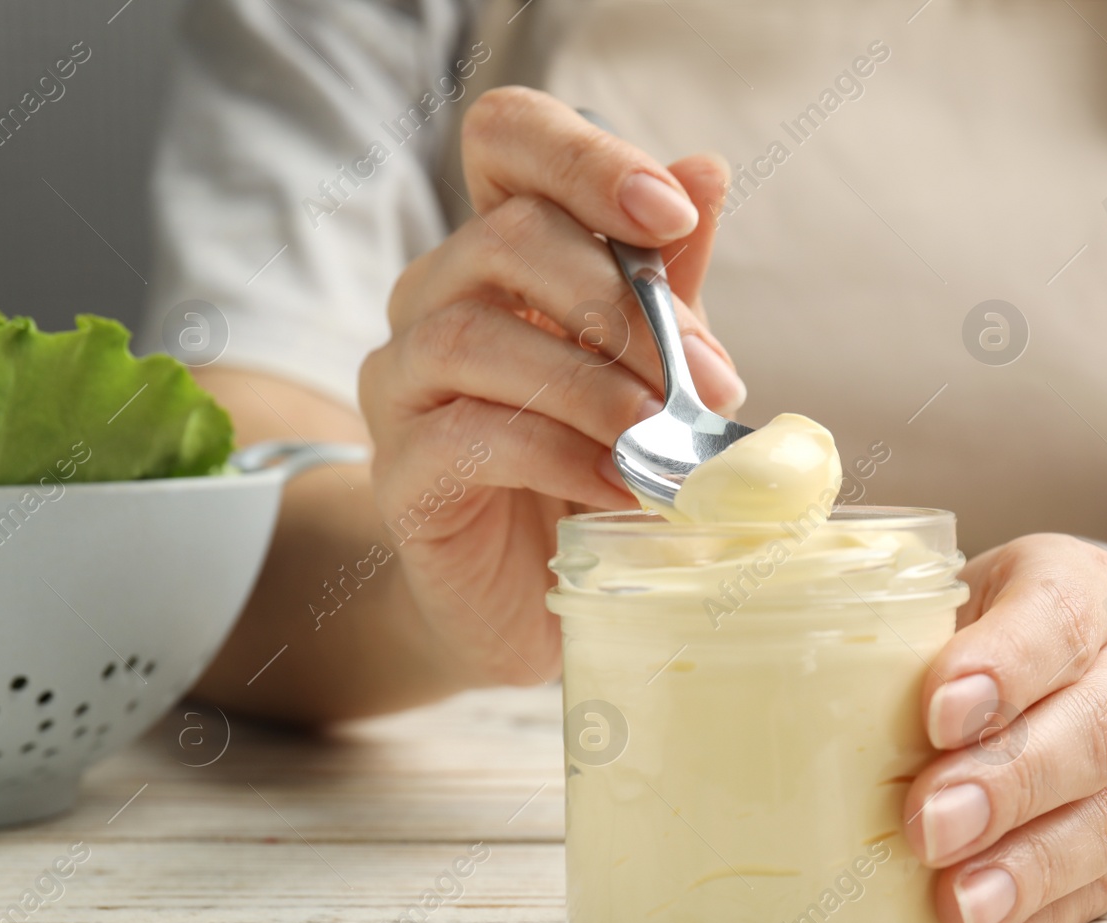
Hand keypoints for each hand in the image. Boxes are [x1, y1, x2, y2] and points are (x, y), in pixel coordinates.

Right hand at [358, 88, 743, 684]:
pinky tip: (618, 486)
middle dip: (618, 302)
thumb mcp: (650, 366)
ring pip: (473, 336)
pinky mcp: (399, 473)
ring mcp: (403, 385)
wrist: (532, 599)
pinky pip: (466, 435)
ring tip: (661, 439)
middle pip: (503, 236)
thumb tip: (706, 168)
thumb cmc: (594, 465)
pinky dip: (558, 455)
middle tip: (702, 379)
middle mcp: (435, 299)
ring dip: (590, 385)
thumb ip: (667, 278)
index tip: (672, 215)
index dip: (584, 157)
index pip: (506, 138)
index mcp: (501, 252)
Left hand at [903, 534, 1106, 922]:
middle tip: (929, 825)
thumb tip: (799, 688)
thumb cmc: (990, 632)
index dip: (1003, 668)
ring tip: (958, 905)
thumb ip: (900, 631)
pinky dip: (1044, 916)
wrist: (1097, 665)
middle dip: (1007, 784)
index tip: (938, 714)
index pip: (1059, 616)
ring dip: (1029, 868)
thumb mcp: (952, 599)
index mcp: (1085, 586)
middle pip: (1094, 729)